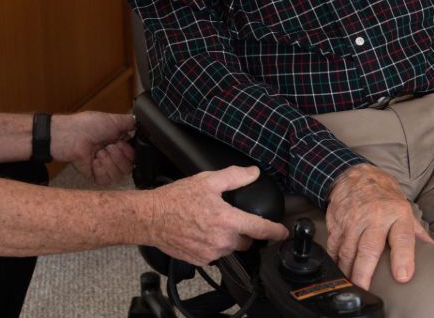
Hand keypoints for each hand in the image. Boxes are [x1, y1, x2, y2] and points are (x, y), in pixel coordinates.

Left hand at [50, 112, 135, 185]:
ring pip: (119, 175)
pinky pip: (107, 180)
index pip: (134, 156)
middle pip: (128, 168)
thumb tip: (143, 123)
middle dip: (118, 156)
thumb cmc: (88, 125)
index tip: (120, 142)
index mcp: (119, 144)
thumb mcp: (113, 119)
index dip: (129, 152)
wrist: (70, 135)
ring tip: (99, 152)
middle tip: (107, 146)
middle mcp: (113, 157)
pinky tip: (94, 161)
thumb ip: (130, 122)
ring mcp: (104, 167)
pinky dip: (102, 169)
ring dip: (110, 162)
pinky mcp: (95, 176)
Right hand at [146, 166, 289, 265]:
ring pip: (230, 248)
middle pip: (245, 241)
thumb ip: (234, 176)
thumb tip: (253, 173)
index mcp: (228, 220)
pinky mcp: (200, 260)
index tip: (283, 232)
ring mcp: (211, 253)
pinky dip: (212, 245)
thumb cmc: (176, 199)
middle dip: (242, 231)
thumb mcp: (207, 181)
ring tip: (208, 224)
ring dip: (226, 239)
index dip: (275, 231)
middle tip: (226, 218)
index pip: (260, 229)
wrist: (150, 218)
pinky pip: (214, 255)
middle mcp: (222, 240)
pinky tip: (199, 234)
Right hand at [325, 164, 433, 289]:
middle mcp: (374, 217)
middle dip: (365, 271)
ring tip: (352, 285)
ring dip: (348, 270)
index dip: (403, 258)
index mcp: (397, 214)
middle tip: (366, 289)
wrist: (356, 175)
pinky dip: (335, 260)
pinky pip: (334, 246)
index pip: (402, 238)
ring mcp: (353, 220)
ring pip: (348, 251)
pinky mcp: (337, 222)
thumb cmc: (384, 195)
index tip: (402, 277)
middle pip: (369, 248)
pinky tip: (339, 269)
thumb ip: (418, 233)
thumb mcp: (405, 209)